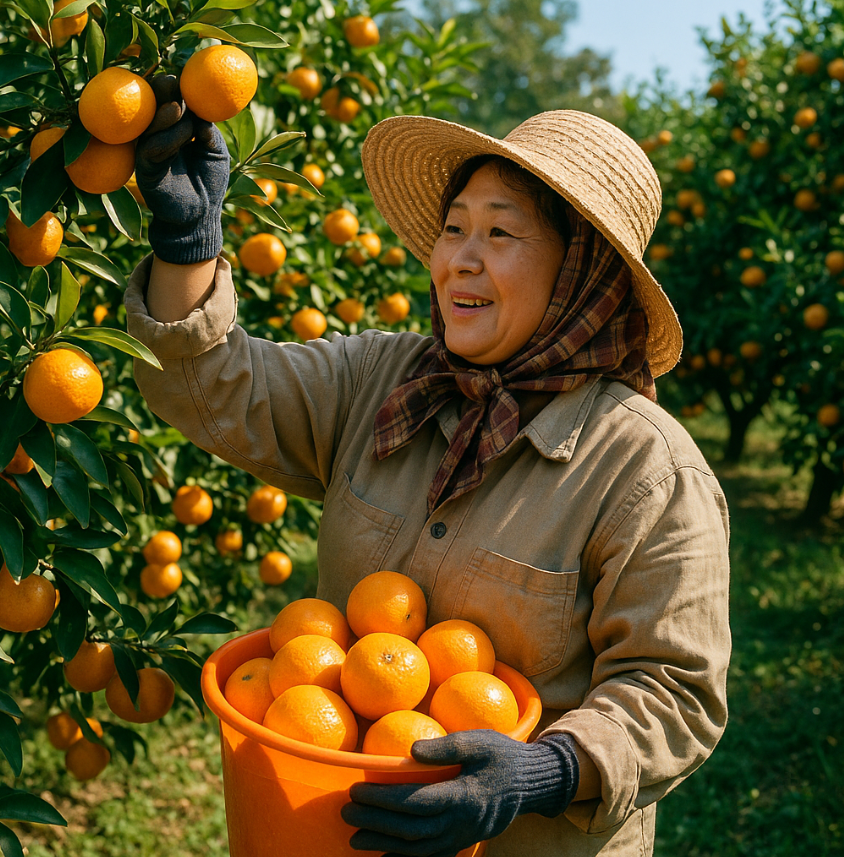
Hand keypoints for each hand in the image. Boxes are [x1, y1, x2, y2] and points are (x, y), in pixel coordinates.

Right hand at [135, 74, 229, 264]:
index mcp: (174, 128)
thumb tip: (200, 110)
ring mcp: (148, 150)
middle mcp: (157, 135)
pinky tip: (182, 130)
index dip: (175, 88)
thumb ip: (208, 131)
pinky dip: (168, 137)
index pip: (169, 101)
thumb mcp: (216, 151)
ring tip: (180, 106)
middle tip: (171, 82)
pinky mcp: (144, 168)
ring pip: (150, 124)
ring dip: (166, 114)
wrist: (201, 217)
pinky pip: (152, 147)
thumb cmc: (210, 183)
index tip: (184, 77)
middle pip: (153, 106)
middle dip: (161, 92)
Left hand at [341, 730, 578, 856]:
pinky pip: (431, 856)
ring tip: (354, 837)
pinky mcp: (463, 841)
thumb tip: (409, 752)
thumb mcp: (480, 741)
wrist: (532, 783)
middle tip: (345, 812)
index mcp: (464, 797)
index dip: (384, 800)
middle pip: (411, 830)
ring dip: (384, 844)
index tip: (357, 790)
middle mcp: (461, 824)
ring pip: (417, 849)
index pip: (415, 802)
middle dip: (375, 823)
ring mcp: (462, 837)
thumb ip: (446, 747)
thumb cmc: (503, 755)